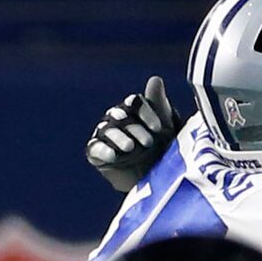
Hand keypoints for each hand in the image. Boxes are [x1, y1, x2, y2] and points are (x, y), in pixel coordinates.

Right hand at [85, 78, 180, 192]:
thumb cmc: (164, 151)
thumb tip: (154, 79)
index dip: (144, 112)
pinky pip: (94, 147)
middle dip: (133, 127)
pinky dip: (102, 150)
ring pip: (106, 130)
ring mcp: (106, 138)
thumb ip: (158, 103)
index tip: (157, 128)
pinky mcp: (98, 154)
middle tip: (148, 142)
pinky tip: (113, 155)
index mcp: (134, 112)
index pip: (133, 103)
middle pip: (119, 115)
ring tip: (130, 148)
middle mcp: (118, 122)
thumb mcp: (167, 127)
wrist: (157, 181)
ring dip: (118, 137)